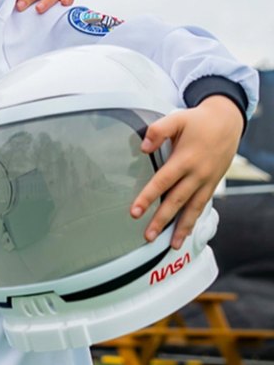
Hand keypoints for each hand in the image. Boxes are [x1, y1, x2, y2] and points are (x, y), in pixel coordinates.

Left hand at [130, 96, 241, 248]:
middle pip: (177, 201)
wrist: (228, 122)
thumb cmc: (198, 121)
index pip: (162, 182)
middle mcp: (197, 174)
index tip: (135, 212)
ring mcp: (207, 181)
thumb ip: (157, 131)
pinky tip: (186, 232)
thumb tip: (143, 147)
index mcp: (185, 159)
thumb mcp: (176, 119)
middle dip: (162, 220)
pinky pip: (202, 206)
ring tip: (172, 245)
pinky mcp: (213, 184)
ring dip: (182, 228)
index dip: (148, 198)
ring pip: (193, 209)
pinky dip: (194, 220)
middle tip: (148, 236)